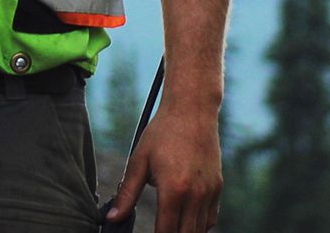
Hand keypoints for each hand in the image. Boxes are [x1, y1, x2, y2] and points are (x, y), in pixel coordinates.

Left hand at [105, 104, 221, 232]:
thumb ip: (126, 194)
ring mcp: (210, 191)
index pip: (166, 232)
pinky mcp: (218, 185)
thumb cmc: (162, 132)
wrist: (193, 108)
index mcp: (173, 190)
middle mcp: (195, 194)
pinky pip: (210, 218)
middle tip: (159, 232)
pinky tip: (185, 220)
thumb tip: (111, 218)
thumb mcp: (139, 161)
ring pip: (200, 230)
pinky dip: (199, 225)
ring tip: (170, 228)